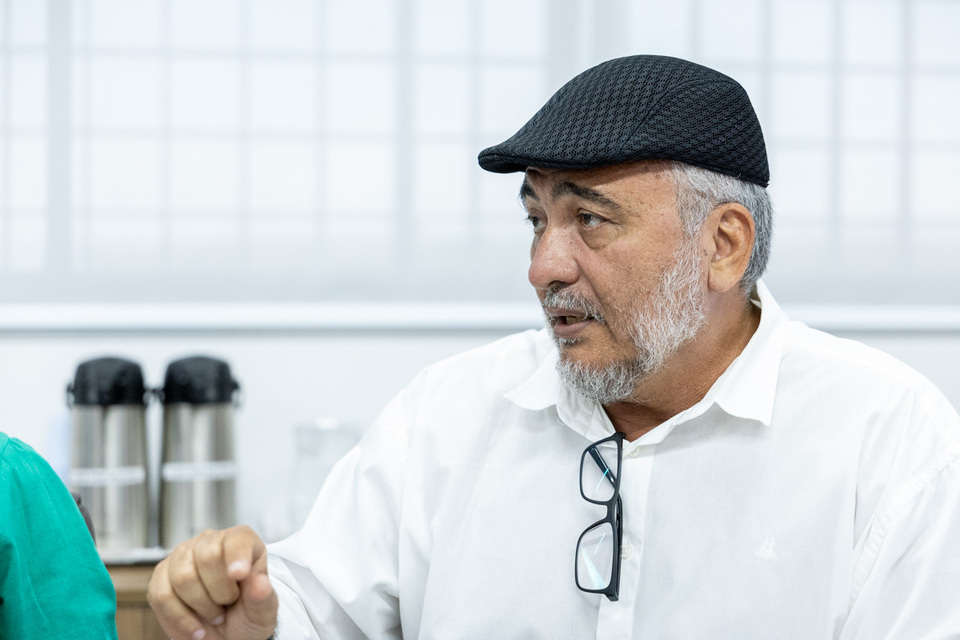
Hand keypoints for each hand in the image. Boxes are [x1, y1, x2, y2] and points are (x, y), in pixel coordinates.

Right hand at [148, 526, 277, 639]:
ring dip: (200, 606)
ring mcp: (183, 556)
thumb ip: (263, 598)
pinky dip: (179, 618)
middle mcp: (210, 541)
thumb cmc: (246, 616)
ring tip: (214, 613)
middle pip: (207, 556)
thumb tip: (260, 582)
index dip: (237, 555)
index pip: (237, 539)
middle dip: (219, 591)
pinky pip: (162, 595)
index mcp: (242, 542)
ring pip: (183, 577)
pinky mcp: (161, 576)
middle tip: (227, 605)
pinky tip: (195, 627)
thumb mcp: (262, 612)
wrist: (225, 636)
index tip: (239, 575)